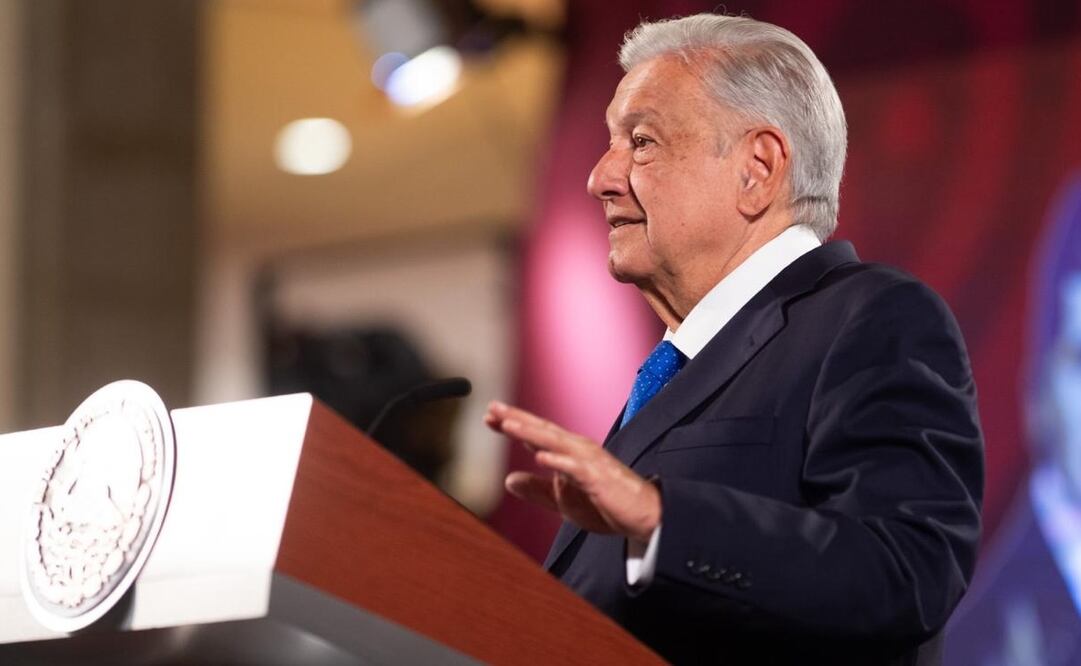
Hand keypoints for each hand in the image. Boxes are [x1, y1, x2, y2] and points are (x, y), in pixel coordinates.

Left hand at [485, 401, 660, 541]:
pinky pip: (576, 469)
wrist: (644, 516)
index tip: (489, 416)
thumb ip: (537, 489)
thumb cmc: (606, 505)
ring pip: (555, 443)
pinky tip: (541, 458)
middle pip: (542, 430)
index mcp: (569, 453)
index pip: (536, 435)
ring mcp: (589, 462)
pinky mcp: (599, 479)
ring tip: (508, 425)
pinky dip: (559, 462)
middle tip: (492, 408)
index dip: (513, 423)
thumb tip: (508, 480)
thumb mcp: (562, 500)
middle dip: (516, 418)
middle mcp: (578, 450)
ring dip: (531, 433)